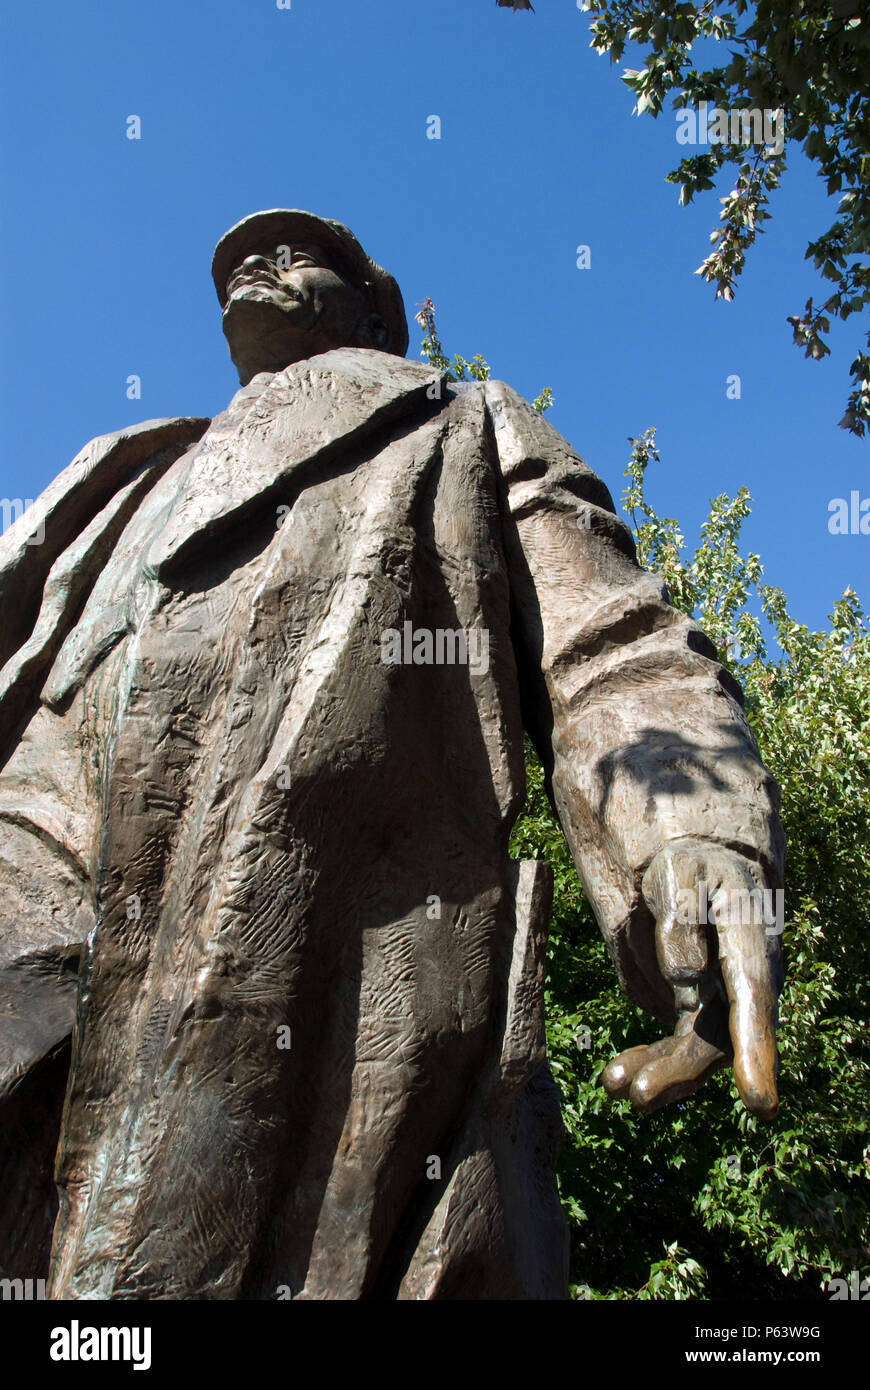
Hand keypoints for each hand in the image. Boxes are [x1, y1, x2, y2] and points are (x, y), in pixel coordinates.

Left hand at [602, 839, 782, 1118]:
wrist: (701, 871)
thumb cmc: (693, 868)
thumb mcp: (681, 872)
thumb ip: (684, 916)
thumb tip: (687, 978)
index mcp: (750, 941)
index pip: (754, 998)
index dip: (757, 1051)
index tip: (758, 1103)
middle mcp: (746, 982)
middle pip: (722, 1038)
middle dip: (682, 1071)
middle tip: (637, 1092)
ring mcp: (726, 1003)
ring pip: (698, 1052)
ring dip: (660, 1074)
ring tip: (612, 1084)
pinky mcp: (701, 1014)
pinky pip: (679, 1047)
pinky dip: (650, 1063)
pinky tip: (615, 1077)